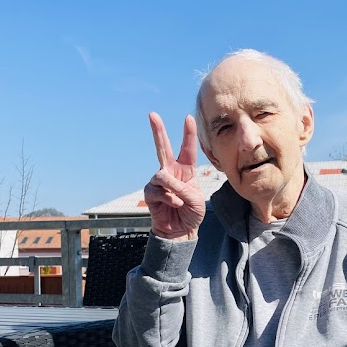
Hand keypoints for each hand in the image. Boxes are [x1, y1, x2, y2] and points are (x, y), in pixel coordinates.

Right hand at [143, 113, 205, 239]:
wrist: (180, 231)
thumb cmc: (191, 214)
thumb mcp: (195, 200)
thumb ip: (182, 187)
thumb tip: (163, 179)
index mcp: (186, 171)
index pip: (187, 149)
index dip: (188, 134)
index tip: (188, 118)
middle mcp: (171, 172)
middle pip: (163, 148)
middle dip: (158, 131)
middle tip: (152, 114)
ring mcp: (159, 182)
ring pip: (161, 175)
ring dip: (172, 188)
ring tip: (179, 201)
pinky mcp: (150, 193)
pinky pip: (157, 189)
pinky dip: (167, 198)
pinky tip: (174, 204)